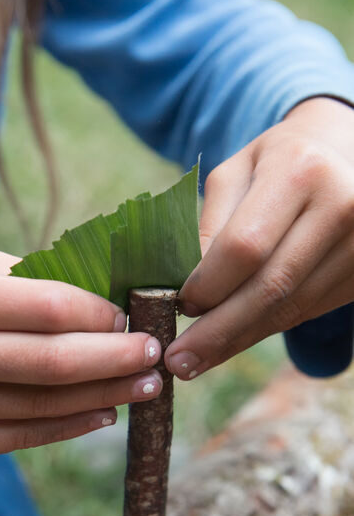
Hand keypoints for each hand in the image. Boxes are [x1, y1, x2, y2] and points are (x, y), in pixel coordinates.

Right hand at [0, 251, 162, 460]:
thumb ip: (38, 285)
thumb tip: (114, 305)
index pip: (49, 309)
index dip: (101, 316)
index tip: (134, 317)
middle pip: (53, 364)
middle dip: (117, 359)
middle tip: (156, 355)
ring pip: (43, 407)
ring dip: (105, 397)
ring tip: (144, 386)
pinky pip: (22, 437)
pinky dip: (71, 426)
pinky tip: (105, 412)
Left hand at [166, 97, 353, 380]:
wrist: (344, 152)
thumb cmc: (277, 161)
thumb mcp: (235, 174)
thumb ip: (209, 226)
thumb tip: (187, 295)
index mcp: (299, 171)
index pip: (245, 246)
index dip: (209, 285)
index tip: (179, 307)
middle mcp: (341, 206)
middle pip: (271, 287)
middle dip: (219, 332)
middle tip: (179, 363)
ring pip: (291, 308)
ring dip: (240, 339)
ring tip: (199, 360)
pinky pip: (308, 311)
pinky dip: (267, 327)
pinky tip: (236, 339)